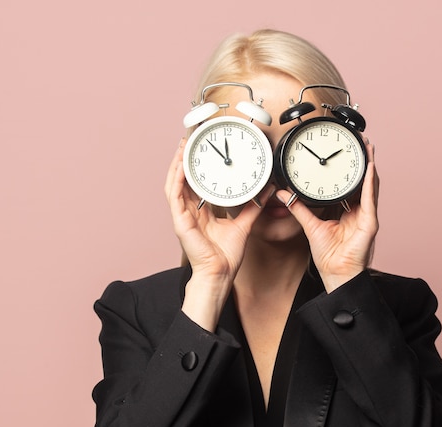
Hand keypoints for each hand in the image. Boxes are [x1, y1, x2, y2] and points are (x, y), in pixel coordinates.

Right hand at [164, 139, 268, 328]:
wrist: (220, 273)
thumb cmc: (226, 256)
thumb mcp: (244, 224)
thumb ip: (253, 206)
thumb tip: (266, 191)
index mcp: (202, 212)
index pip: (198, 183)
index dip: (199, 166)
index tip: (204, 150)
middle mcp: (190, 211)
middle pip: (184, 179)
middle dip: (186, 158)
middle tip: (191, 139)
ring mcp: (183, 215)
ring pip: (176, 183)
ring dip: (178, 163)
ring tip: (183, 145)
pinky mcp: (180, 221)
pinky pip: (175, 195)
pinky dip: (177, 178)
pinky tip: (181, 164)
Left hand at [276, 140, 378, 292]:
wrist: (336, 273)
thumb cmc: (328, 256)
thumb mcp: (310, 225)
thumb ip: (298, 207)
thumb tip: (283, 194)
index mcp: (346, 211)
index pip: (348, 185)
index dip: (347, 169)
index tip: (343, 152)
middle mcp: (359, 211)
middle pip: (362, 182)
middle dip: (362, 162)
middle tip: (360, 142)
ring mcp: (366, 216)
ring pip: (370, 186)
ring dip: (369, 166)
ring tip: (368, 148)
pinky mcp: (370, 223)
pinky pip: (370, 199)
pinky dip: (370, 182)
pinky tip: (369, 168)